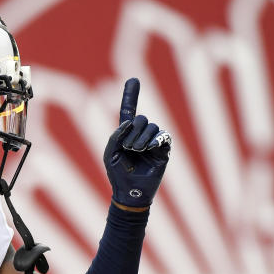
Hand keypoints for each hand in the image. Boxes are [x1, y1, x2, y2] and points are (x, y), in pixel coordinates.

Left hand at [103, 78, 170, 207]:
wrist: (130, 193)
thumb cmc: (117, 175)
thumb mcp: (109, 154)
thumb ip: (115, 136)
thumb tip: (129, 121)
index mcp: (126, 134)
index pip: (129, 111)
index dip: (130, 95)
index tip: (134, 80)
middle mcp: (140, 135)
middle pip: (142, 119)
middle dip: (134, 131)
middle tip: (129, 147)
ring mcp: (153, 142)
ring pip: (152, 127)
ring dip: (142, 138)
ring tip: (137, 151)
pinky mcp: (163, 150)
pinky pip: (163, 136)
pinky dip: (156, 139)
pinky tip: (150, 147)